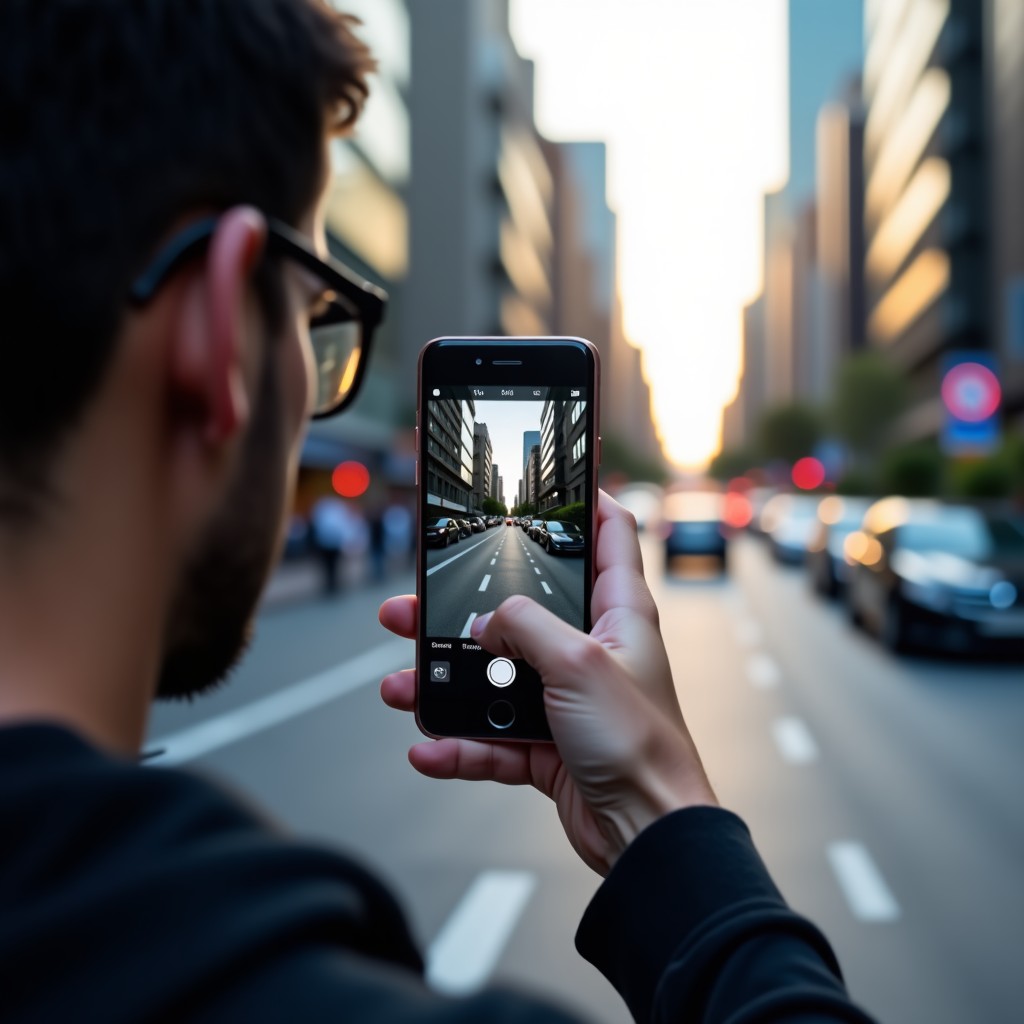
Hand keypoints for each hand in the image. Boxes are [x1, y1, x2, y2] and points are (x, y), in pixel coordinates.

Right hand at [379, 491, 716, 875]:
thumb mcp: (577, 662)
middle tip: (412, 602)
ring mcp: (565, 698)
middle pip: (519, 611)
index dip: (587, 503)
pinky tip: (428, 748)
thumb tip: (486, 622)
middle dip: (462, 609)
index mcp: (617, 614)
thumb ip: (524, 626)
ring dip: (444, 682)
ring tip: (398, 684)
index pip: (610, 536)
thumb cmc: (639, 742)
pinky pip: (491, 737)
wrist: (647, 834)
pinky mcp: (547, 743)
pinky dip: (459, 745)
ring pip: (493, 676)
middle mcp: (590, 650)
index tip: (552, 483)